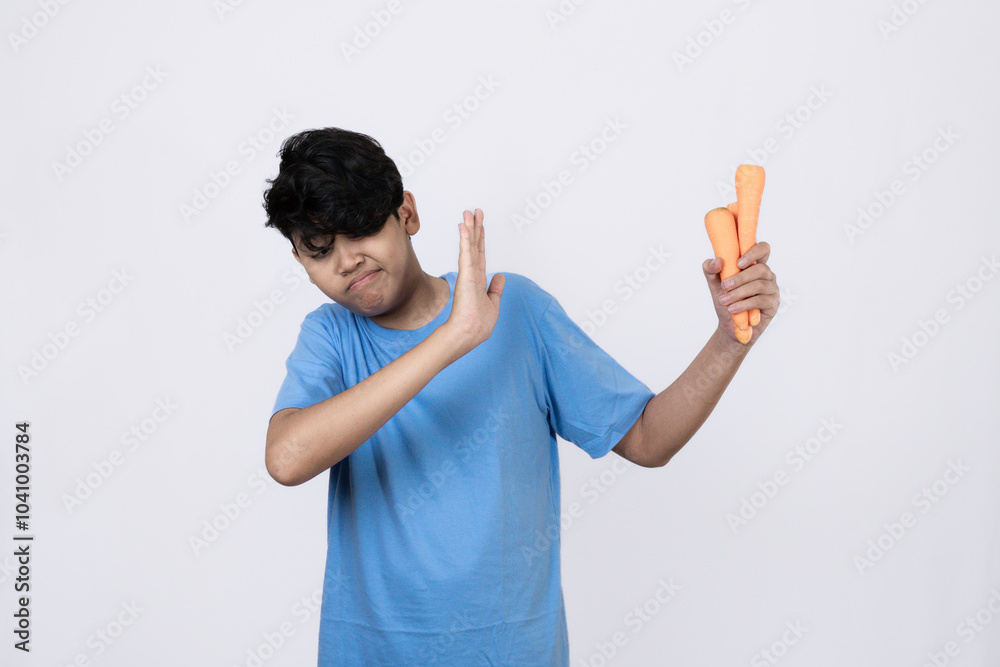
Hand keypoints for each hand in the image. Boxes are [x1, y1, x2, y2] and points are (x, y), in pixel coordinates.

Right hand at [446, 208, 504, 349]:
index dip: (480, 239)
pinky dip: (465, 239)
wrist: (468, 334)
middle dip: (475, 228)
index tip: (479, 224)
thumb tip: (501, 275)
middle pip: (475, 246)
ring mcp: (468, 273)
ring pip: (470, 246)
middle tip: (474, 211)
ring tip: (468, 212)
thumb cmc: (478, 324)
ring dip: (470, 228)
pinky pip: (467, 253)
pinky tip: (464, 226)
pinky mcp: (466, 275)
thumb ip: (496, 289)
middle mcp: (473, 274)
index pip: (480, 255)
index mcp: (479, 280)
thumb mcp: (493, 304)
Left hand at [703, 240, 778, 344]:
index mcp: (754, 265)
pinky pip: (761, 301)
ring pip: (759, 285)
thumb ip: (710, 270)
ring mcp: (772, 288)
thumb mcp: (714, 284)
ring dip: (739, 293)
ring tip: (725, 301)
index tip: (738, 263)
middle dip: (740, 277)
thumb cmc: (725, 300)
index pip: (763, 249)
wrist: (728, 325)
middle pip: (760, 269)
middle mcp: (766, 275)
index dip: (754, 251)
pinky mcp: (773, 303)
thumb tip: (717, 261)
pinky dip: (744, 304)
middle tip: (725, 285)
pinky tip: (732, 309)